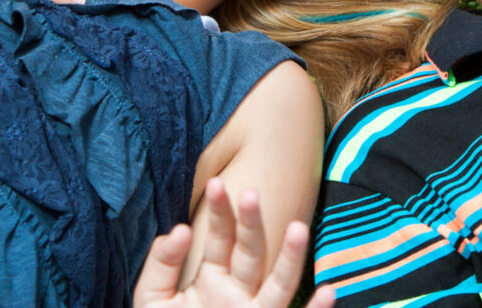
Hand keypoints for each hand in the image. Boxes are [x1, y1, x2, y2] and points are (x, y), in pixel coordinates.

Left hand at [134, 178, 332, 307]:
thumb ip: (162, 264)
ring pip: (279, 282)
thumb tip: (180, 230)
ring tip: (298, 229)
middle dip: (251, 223)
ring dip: (290, 257)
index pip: (221, 236)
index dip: (220, 211)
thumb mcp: (152, 298)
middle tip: (250, 194)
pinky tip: (328, 292)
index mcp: (214, 276)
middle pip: (251, 251)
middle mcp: (239, 290)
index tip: (216, 184)